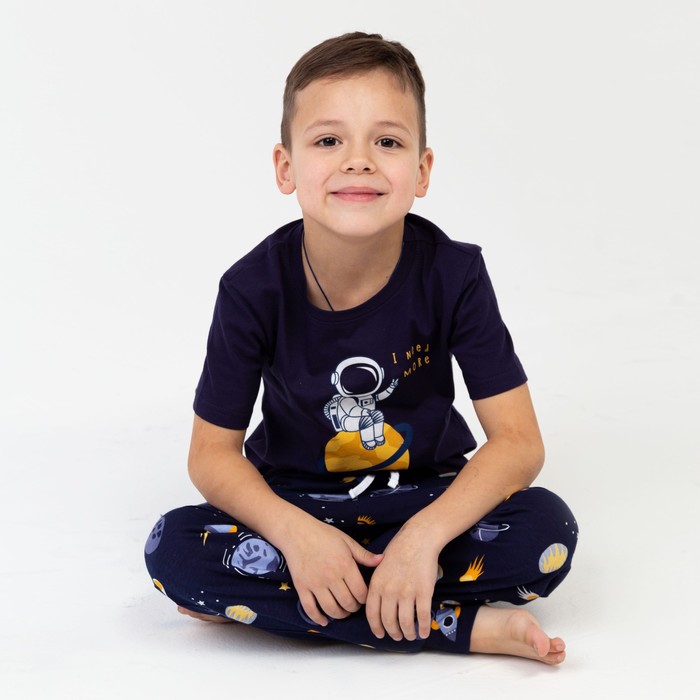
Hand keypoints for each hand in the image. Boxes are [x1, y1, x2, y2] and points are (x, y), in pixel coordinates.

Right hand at [281, 518, 382, 626]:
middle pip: (347, 603)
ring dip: (339, 615)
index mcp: (345, 565)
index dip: (364, 599)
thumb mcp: (347, 541)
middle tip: (354, 605)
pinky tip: (324, 620)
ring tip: (342, 611)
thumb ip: (364, 555)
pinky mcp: (302, 587)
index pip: (360, 592)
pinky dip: (318, 618)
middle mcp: (331, 577)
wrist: (297, 532)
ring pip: (331, 609)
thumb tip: (382, 560)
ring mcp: (315, 583)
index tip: (363, 597)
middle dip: (353, 608)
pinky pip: (310, 609)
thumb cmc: (324, 534)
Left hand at [365, 523, 438, 641]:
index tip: (380, 634)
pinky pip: (422, 617)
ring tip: (410, 635)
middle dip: (393, 633)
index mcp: (376, 584)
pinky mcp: (423, 592)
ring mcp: (407, 592)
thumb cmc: (399, 550)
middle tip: (397, 636)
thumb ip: (377, 584)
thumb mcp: (379, 565)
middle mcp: (389, 591)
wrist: (418, 538)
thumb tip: (374, 603)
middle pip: (388, 622)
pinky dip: (423, 628)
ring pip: (405, 623)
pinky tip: (423, 632)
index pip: (372, 614)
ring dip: (408, 633)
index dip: (376, 628)